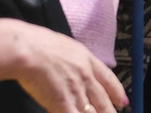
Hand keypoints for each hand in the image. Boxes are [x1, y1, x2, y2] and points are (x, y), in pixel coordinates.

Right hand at [2, 19, 127, 112]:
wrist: (27, 50)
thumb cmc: (37, 45)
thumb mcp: (64, 47)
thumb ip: (72, 61)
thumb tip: (71, 69)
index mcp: (86, 59)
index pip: (107, 78)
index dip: (116, 91)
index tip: (122, 101)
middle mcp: (85, 75)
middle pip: (102, 98)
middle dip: (109, 111)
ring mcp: (75, 89)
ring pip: (90, 111)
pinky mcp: (62, 102)